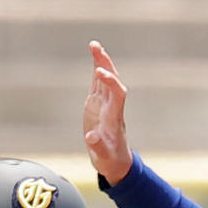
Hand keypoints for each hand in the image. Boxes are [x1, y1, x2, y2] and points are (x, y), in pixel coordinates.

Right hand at [84, 42, 133, 185]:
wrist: (115, 162)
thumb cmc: (111, 160)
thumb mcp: (104, 157)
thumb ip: (98, 146)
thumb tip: (90, 137)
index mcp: (114, 118)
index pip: (116, 94)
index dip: (110, 82)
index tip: (100, 72)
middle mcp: (111, 107)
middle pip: (112, 81)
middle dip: (106, 65)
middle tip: (97, 48)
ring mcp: (105, 105)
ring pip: (105, 79)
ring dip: (101, 62)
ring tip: (94, 45)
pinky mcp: (98, 105)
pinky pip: (98, 84)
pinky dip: (96, 70)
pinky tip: (94, 57)